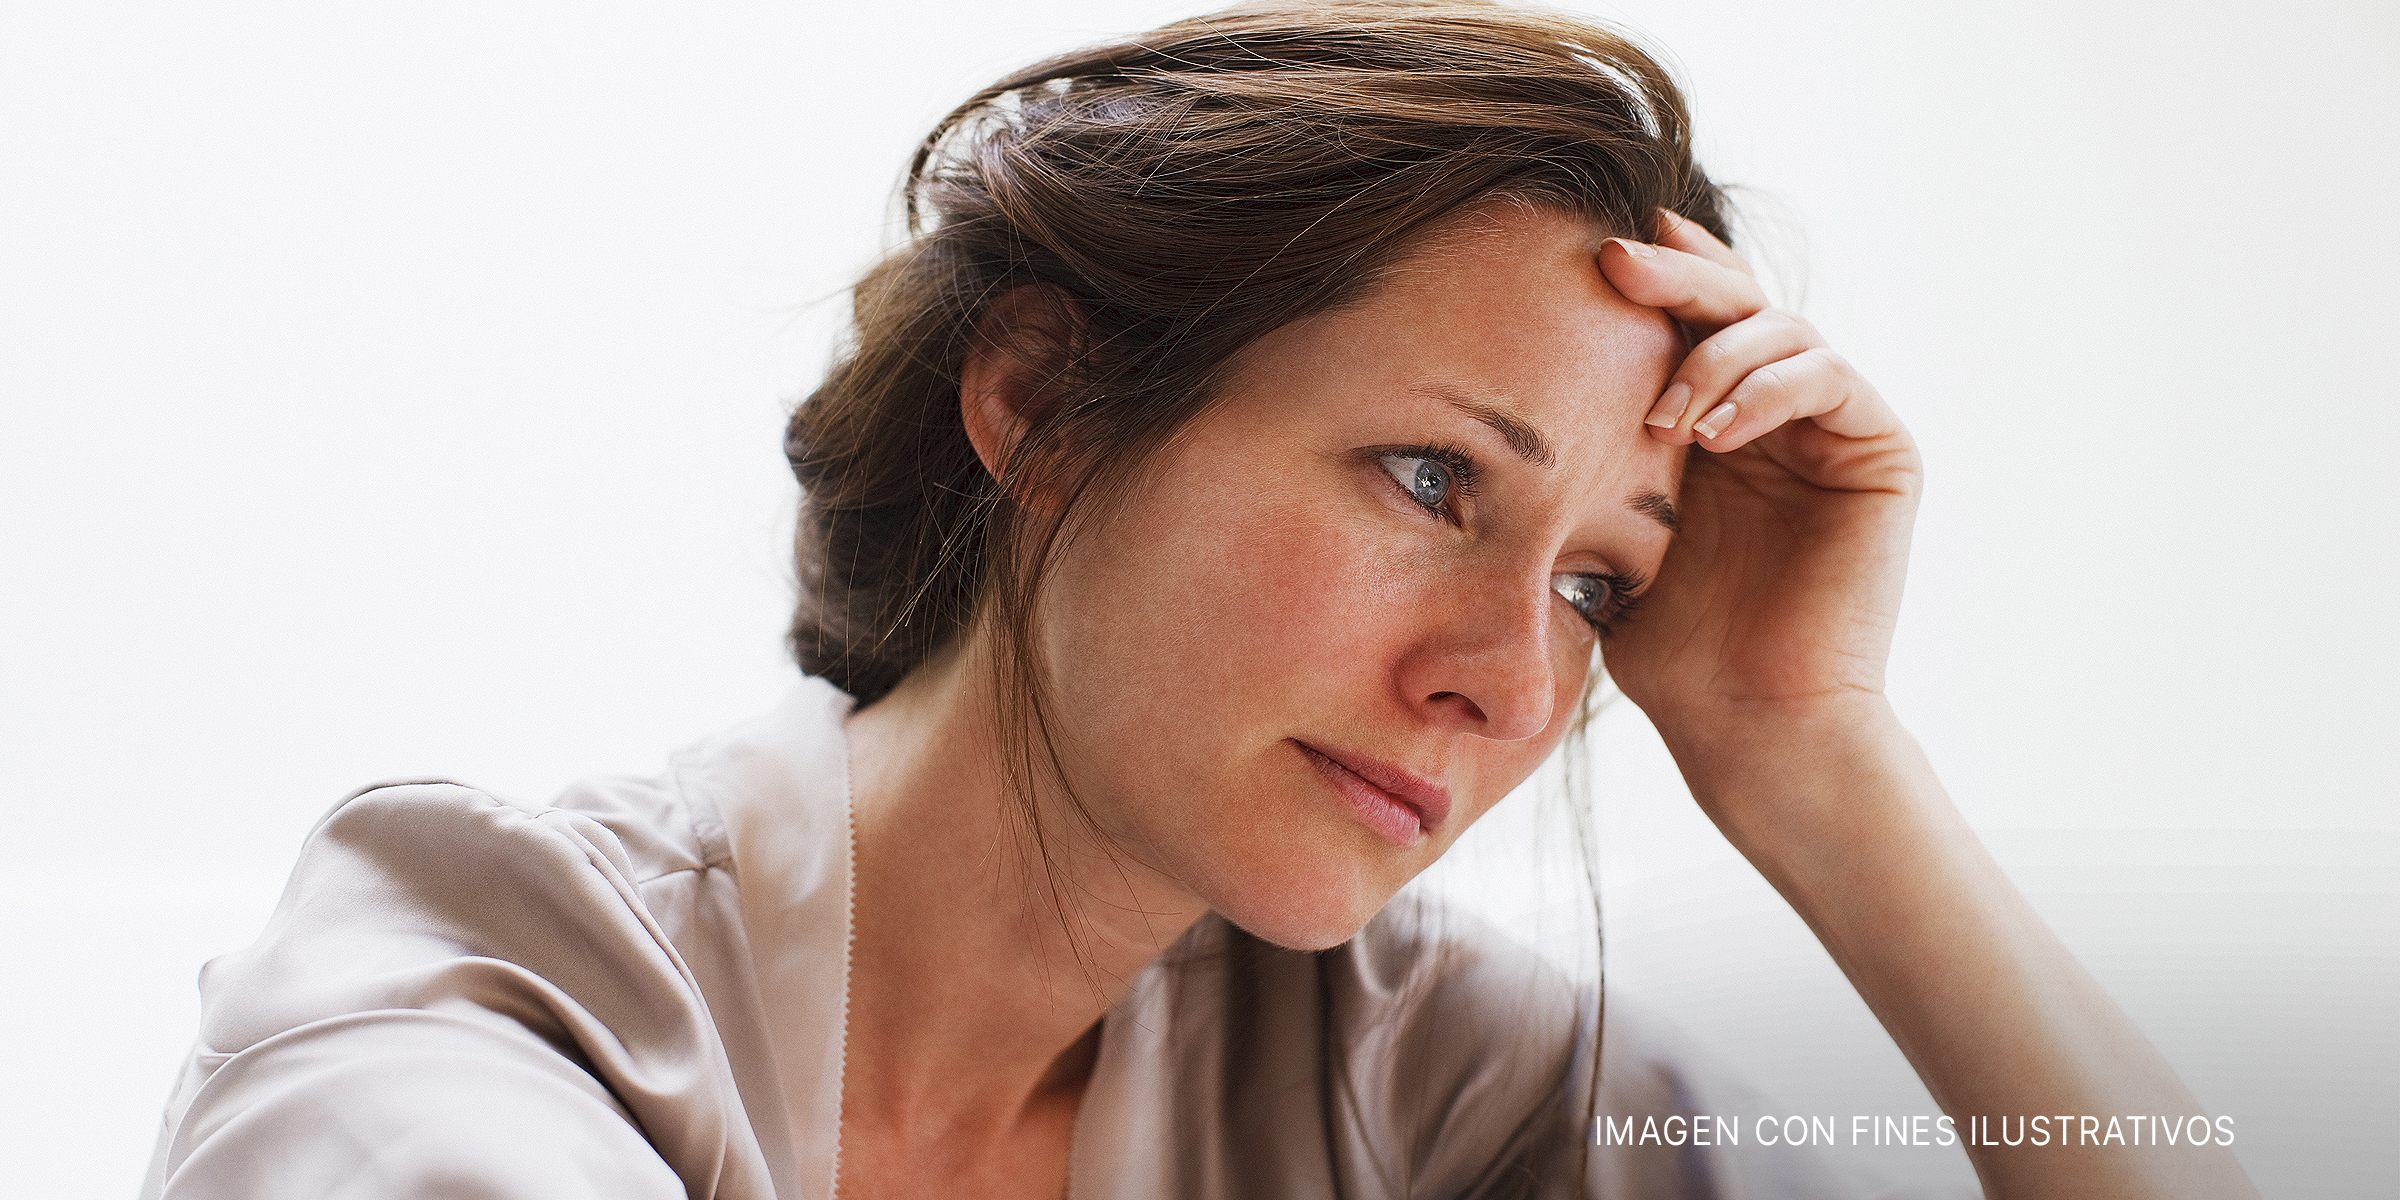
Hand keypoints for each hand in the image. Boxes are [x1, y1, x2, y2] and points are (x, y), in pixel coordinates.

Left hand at [1594, 212, 1920, 739]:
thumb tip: (1504, 394)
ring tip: (1663, 417)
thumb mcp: (1607, 533)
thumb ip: (1590, 457)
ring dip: (1714, 354)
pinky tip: (1713, 431)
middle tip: (1614, 263)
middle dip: (1676, 277)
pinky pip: (1830, 378)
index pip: (1690, 320)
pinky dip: (1768, 388)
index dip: (1655, 276)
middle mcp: (1776, 414)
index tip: (1592, 249)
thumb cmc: (1673, 651)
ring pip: (1783, 328)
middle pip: (1736, 303)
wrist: (1748, 724)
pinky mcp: (1879, 454)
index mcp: (1715, 423)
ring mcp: (1830, 430)